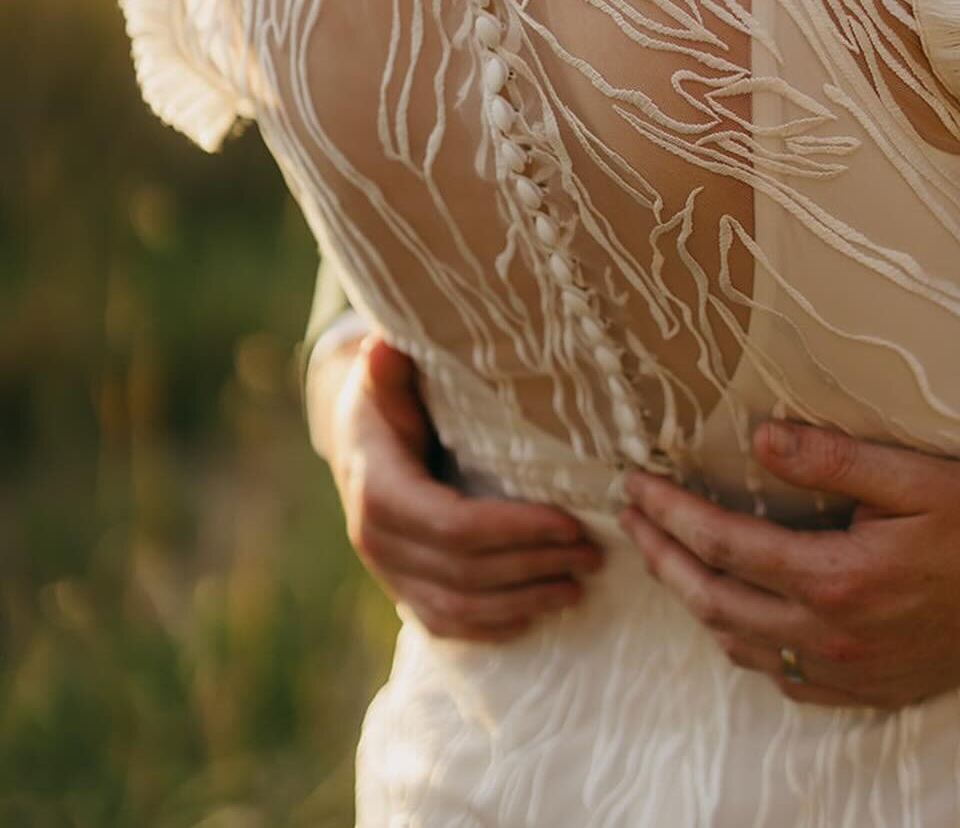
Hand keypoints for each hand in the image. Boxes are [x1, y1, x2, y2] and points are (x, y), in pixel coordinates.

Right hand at [312, 333, 602, 640]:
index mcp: (379, 491)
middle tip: (593, 553)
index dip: (515, 530)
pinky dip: (491, 626)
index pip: (455, 525)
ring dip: (524, 601)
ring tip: (577, 585)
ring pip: (460, 607)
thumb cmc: (388, 398)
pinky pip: (446, 623)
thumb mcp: (386, 375)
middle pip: (466, 572)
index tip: (571, 523)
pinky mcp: (402, 591)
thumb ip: (390, 366)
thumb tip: (386, 343)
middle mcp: (378, 543)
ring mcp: (389, 574)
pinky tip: (533, 616)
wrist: (357, 440)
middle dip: (535, 565)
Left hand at [620, 422, 959, 707]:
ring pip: (740, 646)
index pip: (724, 545)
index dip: (670, 514)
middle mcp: (833, 636)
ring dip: (696, 601)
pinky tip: (739, 614)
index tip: (636, 486)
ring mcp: (848, 673)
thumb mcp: (913, 474)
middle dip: (662, 558)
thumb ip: (832, 457)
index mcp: (838, 578)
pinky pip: (781, 677)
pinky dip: (744, 643)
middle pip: (714, 602)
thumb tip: (759, 438)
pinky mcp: (867, 690)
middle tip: (632, 519)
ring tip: (672, 557)